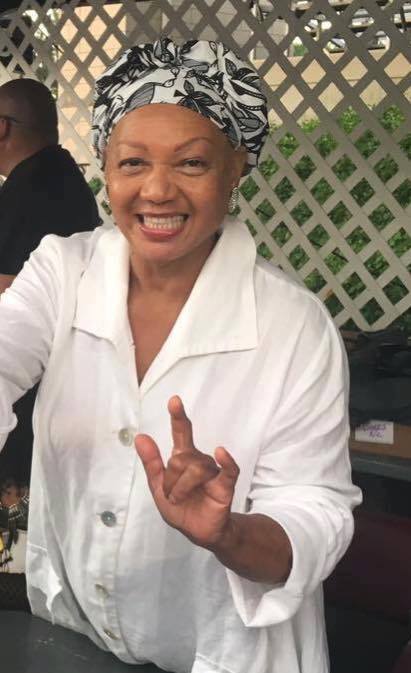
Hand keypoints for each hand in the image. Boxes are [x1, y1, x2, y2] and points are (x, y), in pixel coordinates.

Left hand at [135, 396, 239, 547]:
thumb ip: (151, 462)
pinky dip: (226, 460)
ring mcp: (213, 471)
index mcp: (183, 458)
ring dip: (181, 488)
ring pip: (195, 468)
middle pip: (181, 458)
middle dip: (170, 480)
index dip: (178, 417)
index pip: (182, 432)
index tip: (174, 400)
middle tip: (170, 496)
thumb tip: (140, 436)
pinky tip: (221, 452)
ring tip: (179, 500)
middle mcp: (199, 460)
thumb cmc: (181, 508)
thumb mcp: (158, 487)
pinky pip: (228, 469)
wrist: (198, 532)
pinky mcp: (225, 484)